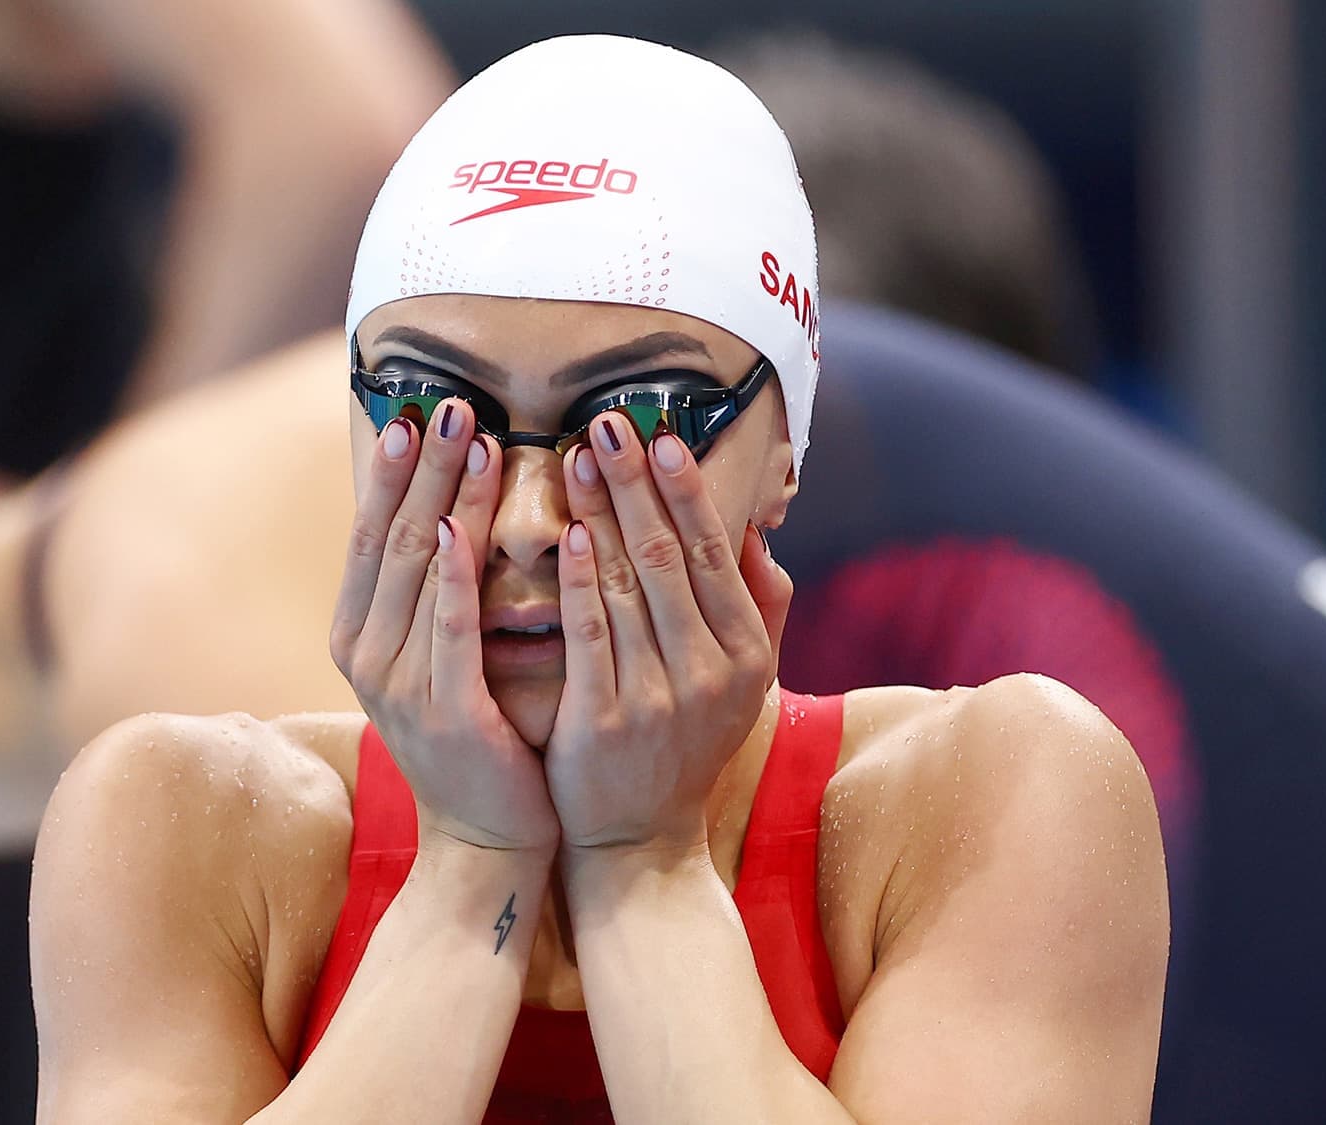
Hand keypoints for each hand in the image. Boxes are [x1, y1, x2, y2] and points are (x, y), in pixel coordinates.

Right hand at [330, 400, 558, 852]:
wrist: (488, 838)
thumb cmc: (479, 735)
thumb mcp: (442, 655)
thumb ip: (437, 590)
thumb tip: (452, 505)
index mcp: (360, 634)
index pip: (373, 533)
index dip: (393, 469)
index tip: (417, 406)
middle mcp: (366, 653)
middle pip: (394, 537)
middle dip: (423, 464)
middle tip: (451, 400)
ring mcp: (399, 685)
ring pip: (421, 570)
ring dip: (447, 497)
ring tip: (473, 437)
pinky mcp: (445, 713)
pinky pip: (448, 630)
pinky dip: (453, 576)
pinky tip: (461, 528)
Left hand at [545, 416, 792, 850]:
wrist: (637, 844)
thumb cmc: (683, 746)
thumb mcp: (740, 684)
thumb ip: (758, 608)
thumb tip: (758, 532)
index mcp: (745, 653)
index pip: (713, 552)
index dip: (684, 488)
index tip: (659, 431)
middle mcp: (710, 672)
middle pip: (668, 556)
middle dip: (637, 481)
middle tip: (606, 421)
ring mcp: (657, 697)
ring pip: (626, 586)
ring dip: (600, 513)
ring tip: (574, 456)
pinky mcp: (604, 722)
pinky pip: (590, 635)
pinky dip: (579, 581)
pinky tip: (566, 534)